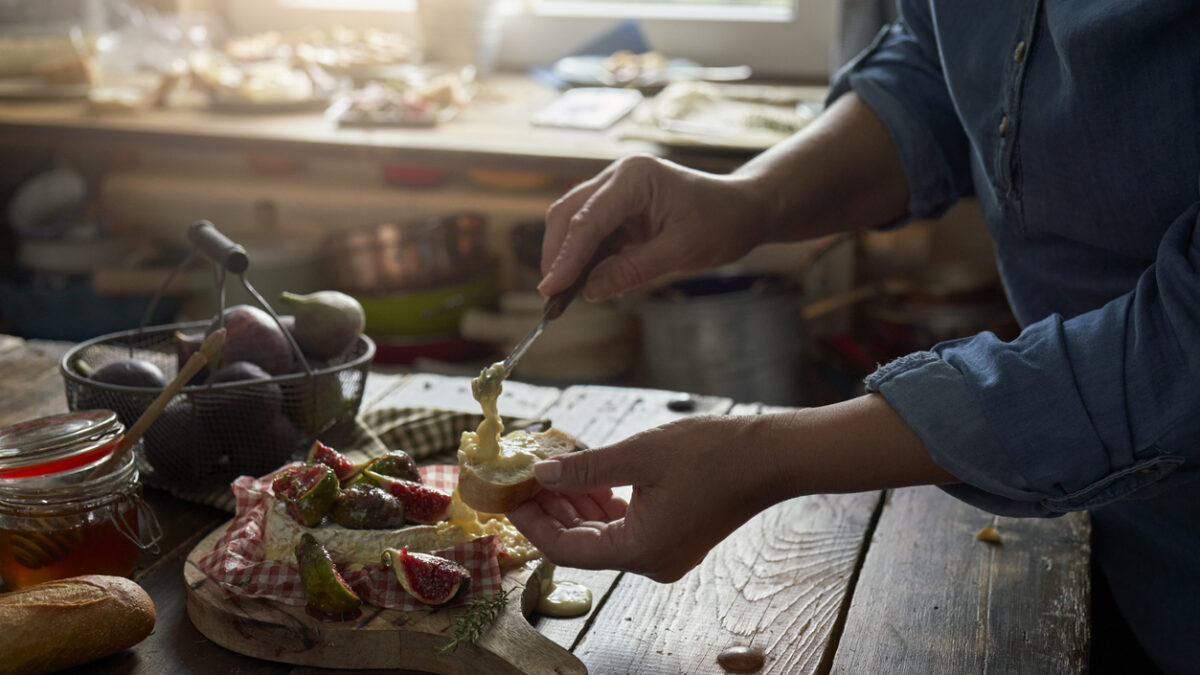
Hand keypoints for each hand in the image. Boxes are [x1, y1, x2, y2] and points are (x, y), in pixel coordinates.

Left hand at [506, 415, 777, 582]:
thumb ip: (585, 469)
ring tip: (551, 471)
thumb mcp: (638, 455)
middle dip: (550, 511)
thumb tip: (541, 473)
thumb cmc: (712, 454)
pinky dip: (602, 504)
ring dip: (574, 505)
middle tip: (523, 479)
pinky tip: (586, 476)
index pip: (566, 550)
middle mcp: (650, 561)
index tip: (510, 496)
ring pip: (602, 534)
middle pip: (582, 543)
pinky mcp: (673, 536)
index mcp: (639, 550)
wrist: (770, 457)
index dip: (533, 523)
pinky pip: (625, 527)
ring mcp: (663, 551)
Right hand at [538, 155, 766, 301]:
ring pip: (573, 222)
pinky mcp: (618, 207)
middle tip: (552, 296)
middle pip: (569, 214)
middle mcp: (618, 176)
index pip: (588, 220)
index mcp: (635, 177)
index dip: (567, 256)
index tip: (551, 289)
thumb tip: (590, 291)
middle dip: (558, 255)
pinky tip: (585, 282)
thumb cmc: (721, 222)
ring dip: (566, 257)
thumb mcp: (681, 251)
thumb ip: (633, 270)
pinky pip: (590, 232)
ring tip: (563, 294)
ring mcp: (616, 189)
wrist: (743, 209)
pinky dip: (584, 257)